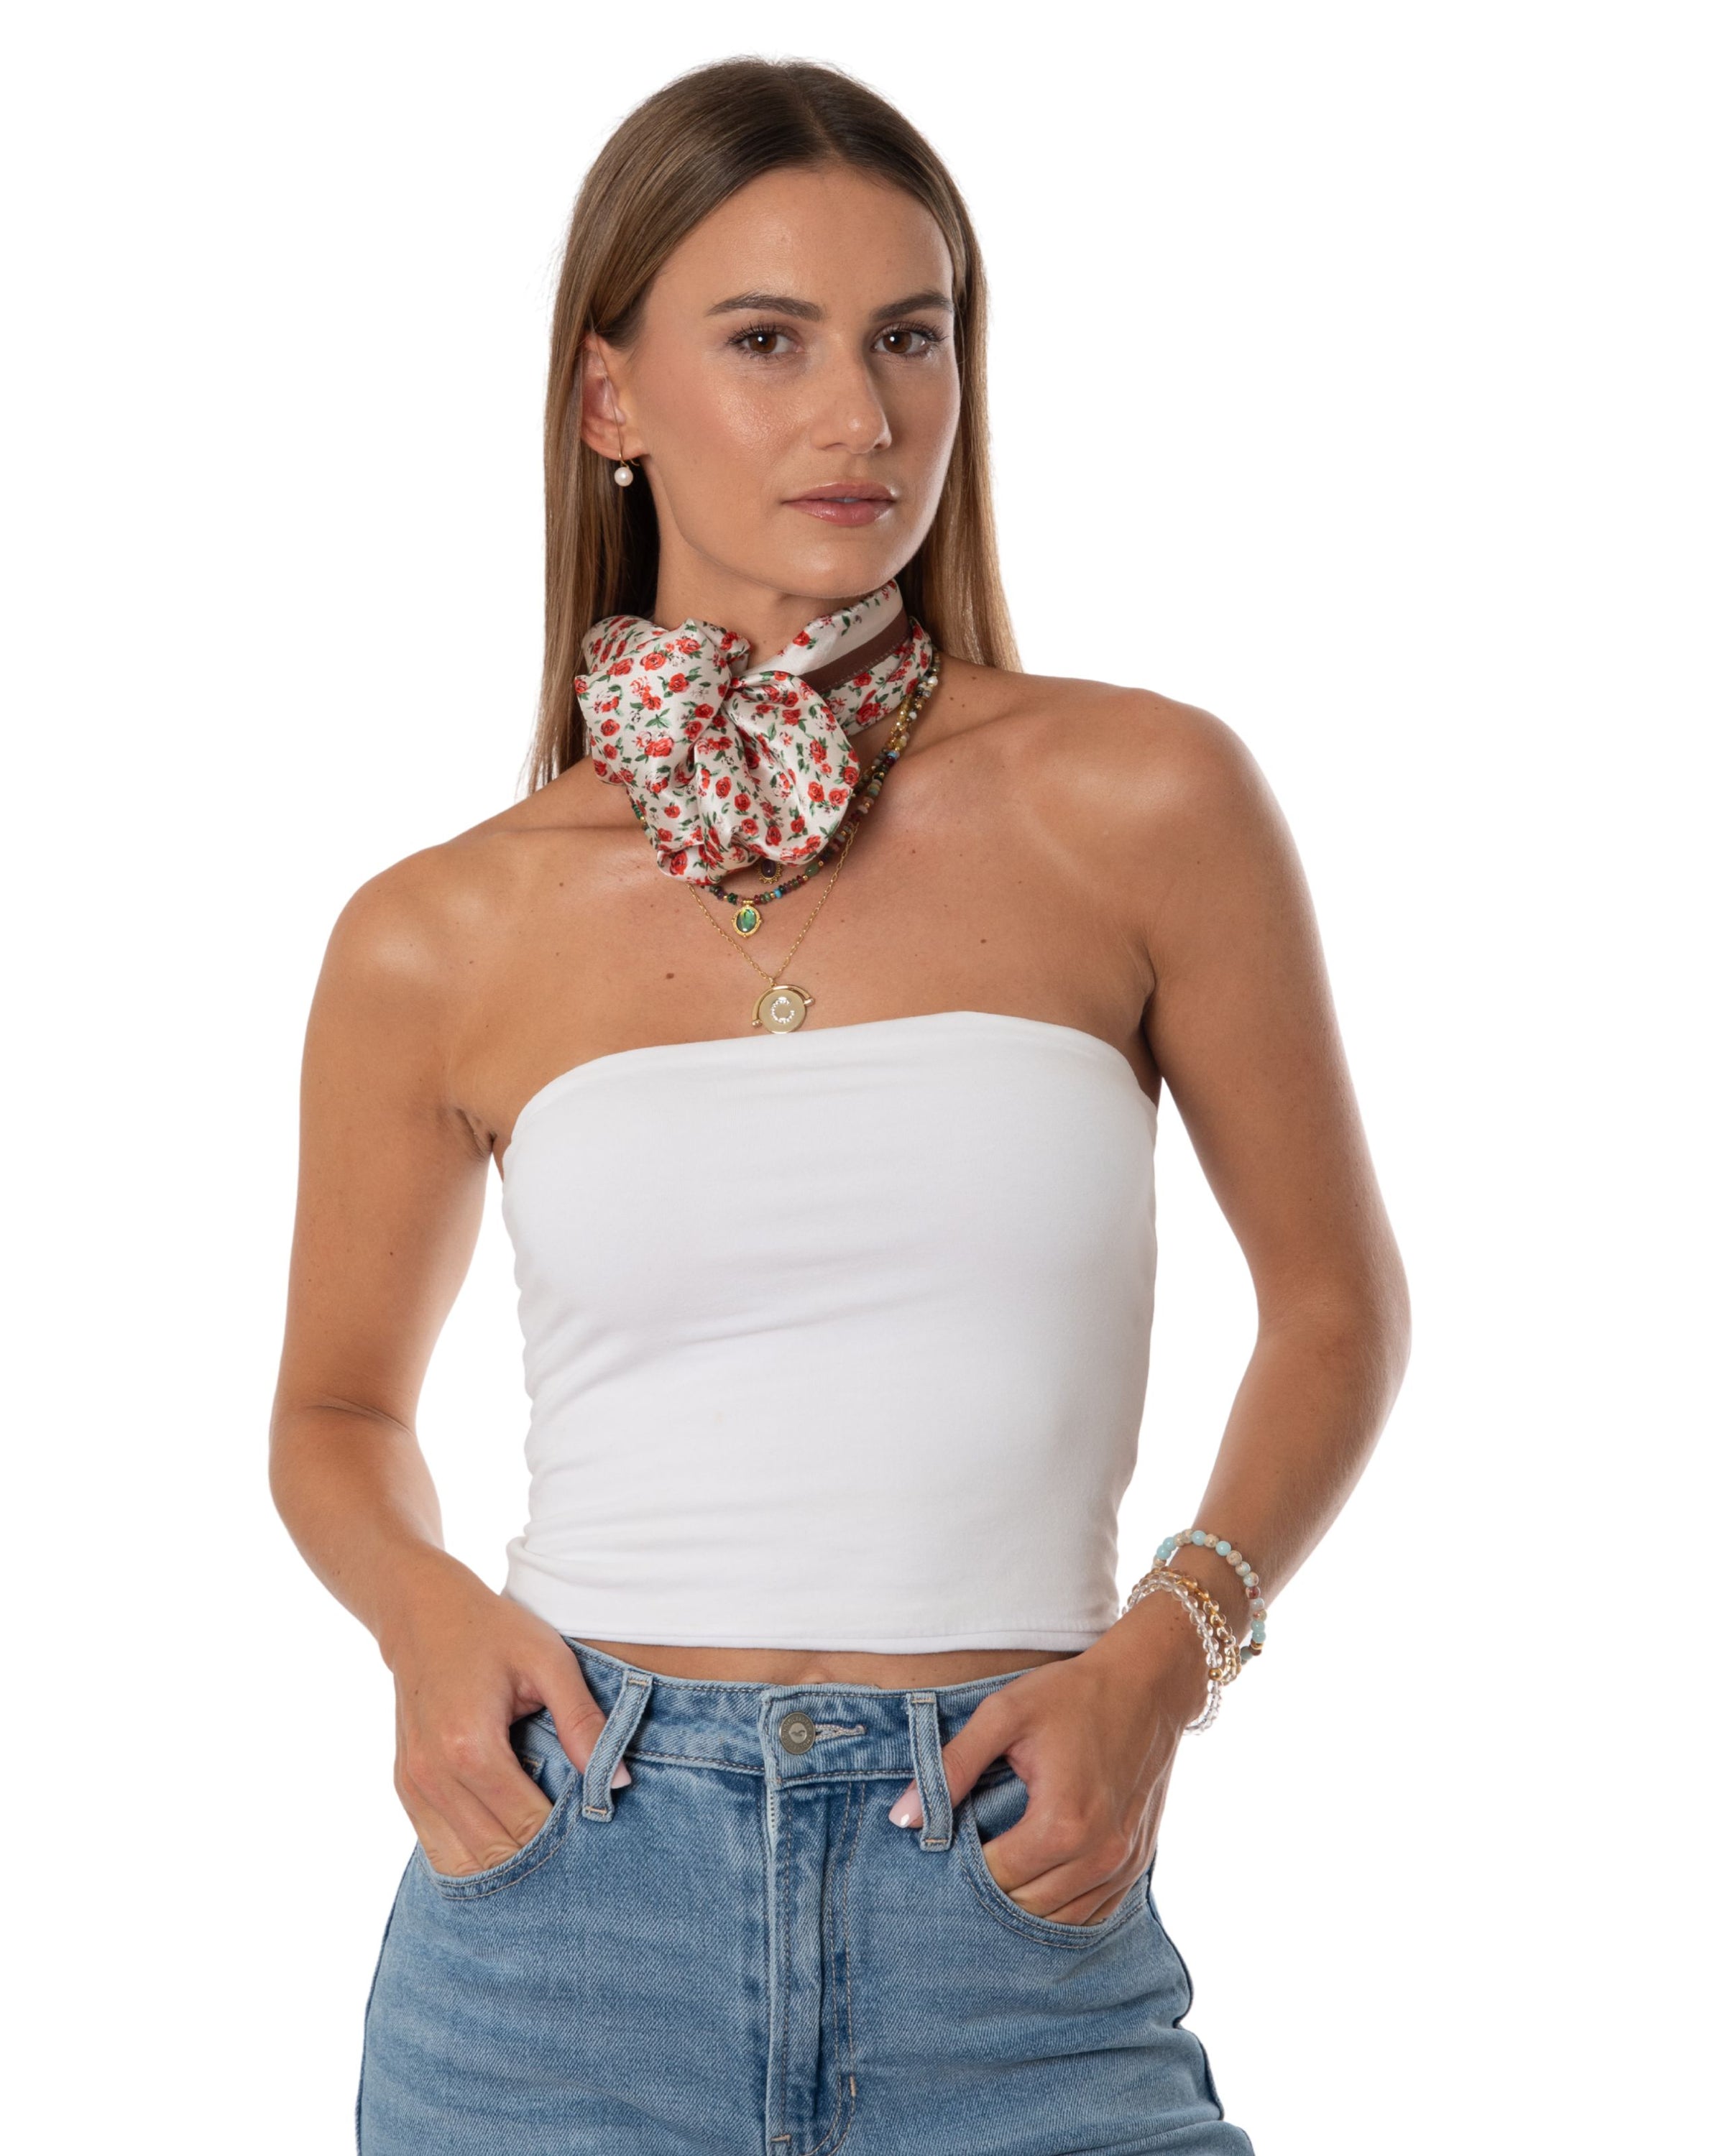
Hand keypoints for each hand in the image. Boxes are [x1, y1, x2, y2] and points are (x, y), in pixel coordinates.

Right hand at [380, 1552, 627, 1878]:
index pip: (527, 1824)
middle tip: (576, 1841)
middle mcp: (434, 1775)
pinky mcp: (405, 1787)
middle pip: (496, 1852)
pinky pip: (437, 1848)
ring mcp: (413, 1785)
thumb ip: (583, 1720)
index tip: (595, 1823)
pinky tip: (505, 1839)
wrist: (422, 1613)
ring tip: (543, 1842)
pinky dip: (473, 1854)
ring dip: (506, 1862)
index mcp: (471, 1746)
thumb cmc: (491, 1631)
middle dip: (540, 1855)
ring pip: (463, 1861)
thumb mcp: (548, 1660)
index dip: (566, 1833)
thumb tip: (617, 1780)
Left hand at [886, 1594, 1211, 1924]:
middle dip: (993, 1884)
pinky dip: (1063, 1903)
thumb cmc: (1072, 1694)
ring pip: (1060, 1917)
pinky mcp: (1138, 1862)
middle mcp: (1099, 1855)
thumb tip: (903, 1819)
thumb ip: (951, 1766)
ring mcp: (1124, 1864)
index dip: (966, 1862)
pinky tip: (1042, 1874)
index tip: (955, 1835)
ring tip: (1005, 1859)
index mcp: (1062, 1823)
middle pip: (1026, 1905)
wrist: (1148, 1684)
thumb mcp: (1003, 1714)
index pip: (996, 1876)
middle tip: (974, 1848)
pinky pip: (1094, 1911)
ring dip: (1027, 1898)